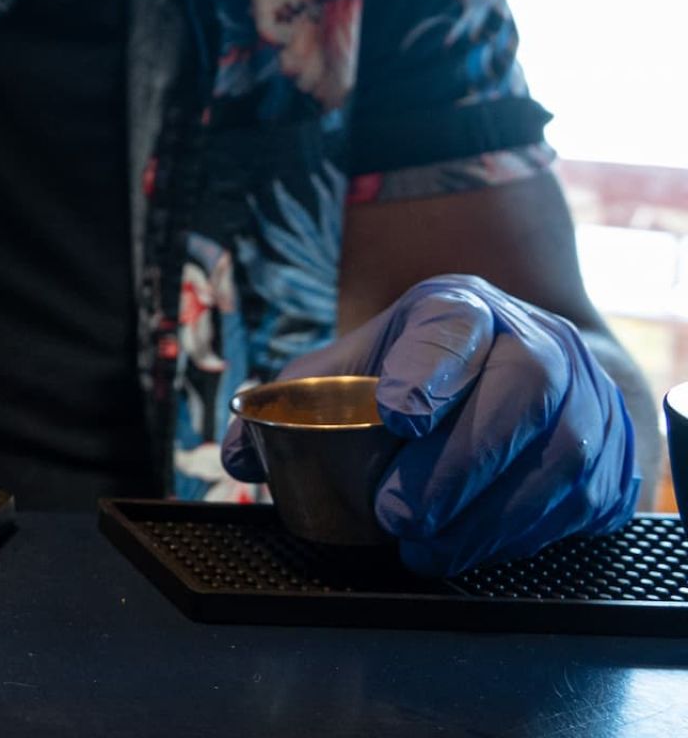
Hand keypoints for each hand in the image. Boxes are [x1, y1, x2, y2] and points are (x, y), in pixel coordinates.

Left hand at [221, 275, 637, 575]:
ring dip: (490, 512)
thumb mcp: (356, 364)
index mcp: (461, 308)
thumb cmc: (425, 369)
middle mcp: (536, 340)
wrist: (529, 367)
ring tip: (428, 546)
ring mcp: (587, 395)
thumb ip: (291, 404)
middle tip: (400, 512)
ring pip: (560, 453)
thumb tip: (238, 455)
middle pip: (521, 390)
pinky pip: (585, 496)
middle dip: (459, 461)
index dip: (427, 368)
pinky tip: (477, 546)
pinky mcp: (616, 453)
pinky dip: (527, 531)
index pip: (452, 326)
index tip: (397, 412)